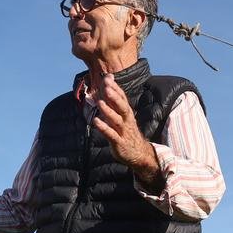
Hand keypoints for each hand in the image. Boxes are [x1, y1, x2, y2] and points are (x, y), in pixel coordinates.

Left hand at [89, 67, 161, 187]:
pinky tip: (95, 121)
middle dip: (114, 97)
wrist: (137, 153)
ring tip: (99, 103)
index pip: (122, 98)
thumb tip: (108, 79)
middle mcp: (126, 120)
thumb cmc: (125, 131)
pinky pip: (111, 135)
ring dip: (108, 111)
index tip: (107, 79)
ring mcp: (123, 131)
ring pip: (117, 120)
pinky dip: (104, 128)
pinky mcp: (119, 142)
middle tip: (106, 88)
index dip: (115, 88)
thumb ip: (113, 99)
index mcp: (126, 113)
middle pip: (122, 107)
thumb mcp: (121, 115)